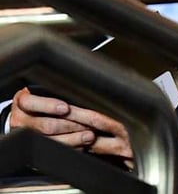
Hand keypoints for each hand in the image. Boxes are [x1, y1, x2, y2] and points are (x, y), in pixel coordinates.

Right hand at [11, 87, 133, 161]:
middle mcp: (22, 121)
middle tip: (91, 124)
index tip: (65, 108)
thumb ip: (56, 93)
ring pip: (51, 140)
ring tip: (90, 136)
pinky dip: (71, 148)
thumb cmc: (38, 102)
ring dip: (74, 138)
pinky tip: (82, 145)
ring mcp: (27, 136)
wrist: (21, 119)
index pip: (32, 103)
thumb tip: (81, 94)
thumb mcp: (41, 92)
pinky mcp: (34, 148)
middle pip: (47, 125)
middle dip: (71, 125)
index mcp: (23, 103)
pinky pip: (53, 151)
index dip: (50, 106)